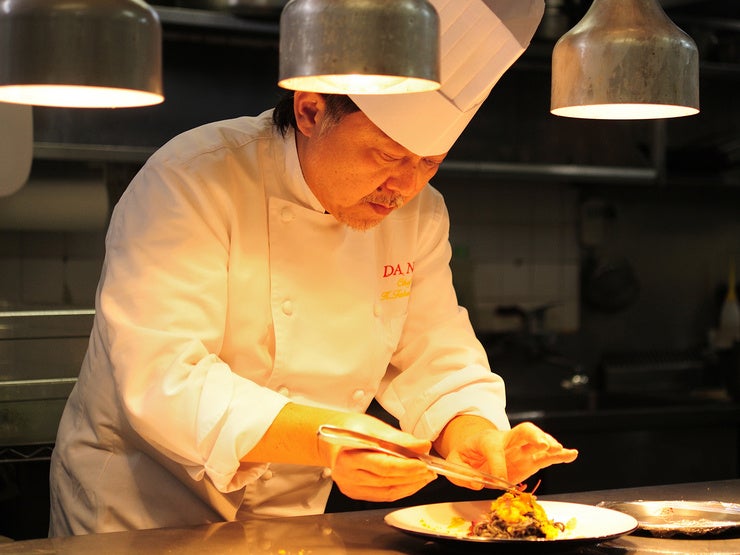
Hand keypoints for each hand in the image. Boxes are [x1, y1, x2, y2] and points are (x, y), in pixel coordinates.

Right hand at [318, 415, 436, 502]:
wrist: (334, 438)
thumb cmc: (352, 429)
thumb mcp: (375, 426)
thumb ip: (399, 438)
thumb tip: (422, 446)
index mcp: (349, 454)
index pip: (383, 465)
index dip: (406, 466)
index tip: (424, 462)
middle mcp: (346, 474)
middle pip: (386, 480)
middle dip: (412, 476)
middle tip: (430, 469)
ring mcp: (350, 486)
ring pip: (387, 492)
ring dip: (410, 485)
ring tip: (425, 476)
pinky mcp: (355, 493)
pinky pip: (383, 496)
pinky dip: (400, 490)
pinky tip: (412, 482)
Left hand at [436, 417, 577, 489]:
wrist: (474, 449)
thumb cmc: (467, 456)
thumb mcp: (456, 463)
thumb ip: (462, 474)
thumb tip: (478, 483)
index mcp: (487, 440)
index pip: (495, 449)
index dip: (497, 465)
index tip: (499, 481)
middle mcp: (508, 441)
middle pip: (522, 431)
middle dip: (533, 436)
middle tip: (541, 444)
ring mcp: (521, 449)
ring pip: (537, 441)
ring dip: (549, 444)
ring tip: (558, 449)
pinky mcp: (530, 459)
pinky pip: (546, 456)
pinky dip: (560, 455)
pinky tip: (571, 454)